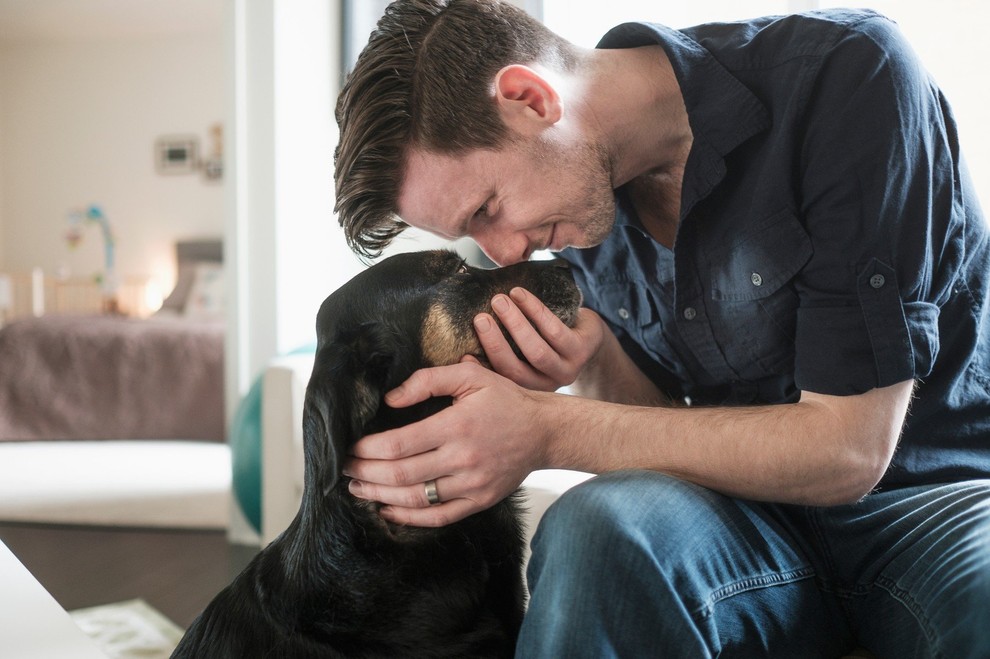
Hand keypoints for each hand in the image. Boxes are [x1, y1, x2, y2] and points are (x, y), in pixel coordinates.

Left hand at [342, 362, 552, 526]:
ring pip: (416, 498)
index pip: (399, 444)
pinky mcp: (479, 501)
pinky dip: (409, 517)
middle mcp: (463, 458)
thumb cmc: (504, 400)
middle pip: (401, 474)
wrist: (544, 432)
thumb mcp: (470, 376)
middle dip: (365, 473)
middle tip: (344, 469)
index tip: (350, 447)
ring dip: (380, 496)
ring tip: (357, 488)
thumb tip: (390, 399)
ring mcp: (471, 484)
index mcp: (456, 426)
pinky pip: (439, 516)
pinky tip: (388, 510)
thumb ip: (427, 380)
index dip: (368, 449)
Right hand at [472, 287, 604, 390]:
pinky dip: (535, 311)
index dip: (480, 369)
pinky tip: (520, 294)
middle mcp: (546, 384)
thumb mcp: (523, 348)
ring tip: (498, 300)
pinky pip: (555, 331)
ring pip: (536, 350)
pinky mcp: (581, 350)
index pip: (500, 380)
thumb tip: (462, 329)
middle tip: (479, 317)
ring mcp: (566, 369)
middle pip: (515, 368)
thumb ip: (500, 345)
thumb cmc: (546, 338)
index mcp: (527, 386)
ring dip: (515, 324)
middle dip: (495, 342)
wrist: (588, 335)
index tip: (462, 354)